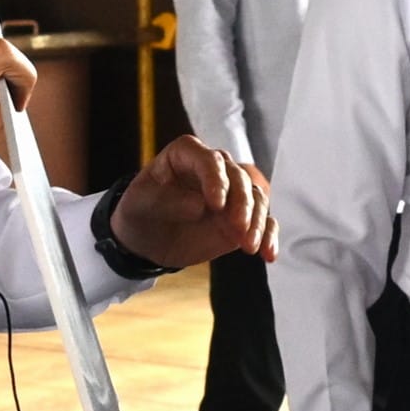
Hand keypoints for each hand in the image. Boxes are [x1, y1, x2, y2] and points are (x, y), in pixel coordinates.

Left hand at [109, 134, 273, 269]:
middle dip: (242, 203)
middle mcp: (215, 169)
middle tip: (237, 228)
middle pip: (239, 177)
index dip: (216, 178)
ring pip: (256, 198)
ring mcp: (231, 193)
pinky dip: (269, 236)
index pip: (208, 159)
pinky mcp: (242, 217)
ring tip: (249, 247)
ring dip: (257, 222)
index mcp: (186, 155)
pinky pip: (264, 221)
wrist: (147, 239)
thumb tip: (199, 206)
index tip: (215, 204)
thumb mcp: (140, 204)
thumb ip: (166, 201)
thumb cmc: (141, 212)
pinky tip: (268, 255)